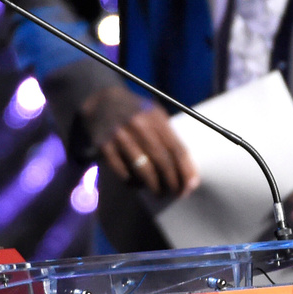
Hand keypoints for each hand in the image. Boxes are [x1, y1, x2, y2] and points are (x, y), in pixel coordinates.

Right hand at [80, 85, 199, 196]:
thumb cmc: (135, 112)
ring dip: (154, 186)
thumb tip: (187, 170)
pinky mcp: (104, 146)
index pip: (176, 149)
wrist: (102, 101)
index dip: (186, 170)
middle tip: (176, 192)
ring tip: (159, 192)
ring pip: (143, 169)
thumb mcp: (154, 115)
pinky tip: (138, 184)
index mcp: (155, 117)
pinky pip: (123, 172)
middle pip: (162, 161)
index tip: (190, 185)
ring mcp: (120, 136)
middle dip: (172, 181)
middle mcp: (138, 125)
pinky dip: (133, 182)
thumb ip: (169, 136)